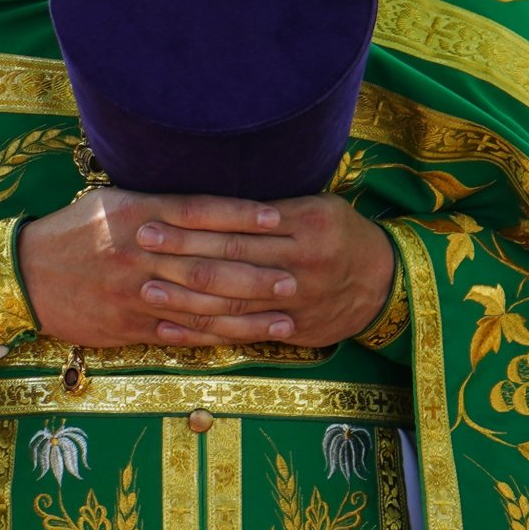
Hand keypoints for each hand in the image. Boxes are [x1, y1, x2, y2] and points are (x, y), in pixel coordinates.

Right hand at [17, 188, 296, 347]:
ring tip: (285, 315)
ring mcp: (136, 292)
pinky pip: (181, 332)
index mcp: (136, 214)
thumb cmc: (72, 232)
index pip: (199, 212)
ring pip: (202, 304)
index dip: (241, 216)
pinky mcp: (130, 326)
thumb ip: (156, 205)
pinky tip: (245, 338)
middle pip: (209, 262)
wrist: (24, 276)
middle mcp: (139, 251)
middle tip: (296, 276)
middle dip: (257, 271)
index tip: (278, 219)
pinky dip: (216, 336)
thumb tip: (207, 205)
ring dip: (248, 312)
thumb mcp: (110, 203)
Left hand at [133, 192, 395, 347]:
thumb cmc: (340, 232)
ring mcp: (297, 300)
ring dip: (187, 296)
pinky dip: (206, 332)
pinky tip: (174, 328)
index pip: (240, 221)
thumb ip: (271, 207)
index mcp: (306, 222)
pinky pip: (243, 332)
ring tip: (148, 288)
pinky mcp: (294, 329)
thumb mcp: (317, 205)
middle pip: (232, 257)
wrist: (386, 282)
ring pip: (234, 300)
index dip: (196, 219)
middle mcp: (301, 261)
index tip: (158, 214)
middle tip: (142, 242)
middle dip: (183, 251)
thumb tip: (212, 197)